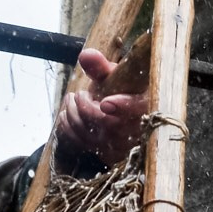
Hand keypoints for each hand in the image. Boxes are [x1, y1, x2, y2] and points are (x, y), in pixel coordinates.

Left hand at [56, 49, 147, 166]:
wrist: (128, 115)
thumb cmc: (123, 92)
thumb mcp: (116, 77)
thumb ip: (101, 68)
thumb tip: (86, 56)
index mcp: (145, 106)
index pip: (136, 109)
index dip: (122, 107)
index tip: (106, 103)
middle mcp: (135, 130)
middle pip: (104, 121)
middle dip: (83, 105)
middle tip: (79, 94)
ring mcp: (120, 146)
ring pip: (88, 131)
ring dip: (71, 112)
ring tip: (72, 99)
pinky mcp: (106, 155)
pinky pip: (79, 141)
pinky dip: (67, 125)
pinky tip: (67, 113)